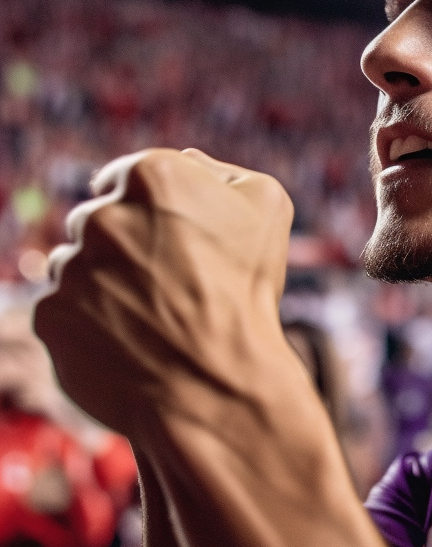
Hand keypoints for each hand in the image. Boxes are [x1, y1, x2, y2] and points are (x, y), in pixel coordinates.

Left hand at [33, 149, 295, 445]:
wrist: (220, 381)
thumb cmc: (249, 290)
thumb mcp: (268, 206)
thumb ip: (222, 172)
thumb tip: (188, 165)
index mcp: (151, 175)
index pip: (126, 176)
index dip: (153, 209)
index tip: (174, 238)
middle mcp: (100, 214)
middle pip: (97, 219)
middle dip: (124, 244)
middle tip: (168, 281)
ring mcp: (69, 267)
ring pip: (75, 265)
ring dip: (103, 282)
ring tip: (153, 316)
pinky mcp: (48, 317)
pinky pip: (63, 311)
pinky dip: (89, 323)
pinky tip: (132, 340)